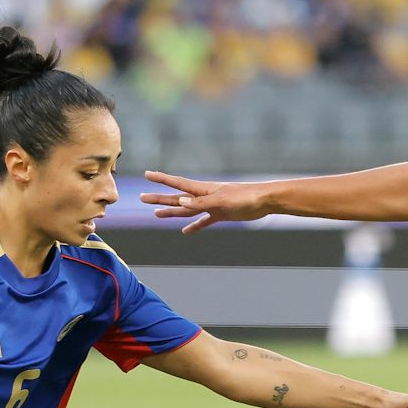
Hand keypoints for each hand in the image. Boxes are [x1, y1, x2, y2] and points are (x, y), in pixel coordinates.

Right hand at [141, 171, 272, 232]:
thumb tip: (180, 201)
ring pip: (187, 210)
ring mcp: (212, 205)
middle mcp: (204, 196)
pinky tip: (186, 232)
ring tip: (157, 214)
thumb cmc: (245, 197)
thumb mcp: (221, 201)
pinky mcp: (221, 214)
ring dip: (172, 211)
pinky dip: (195, 226)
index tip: (147, 175)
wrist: (264, 201)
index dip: (161, 180)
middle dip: (160, 198)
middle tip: (142, 198)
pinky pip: (203, 222)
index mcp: (203, 190)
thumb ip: (200, 203)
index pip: (177, 184)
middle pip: (177, 198)